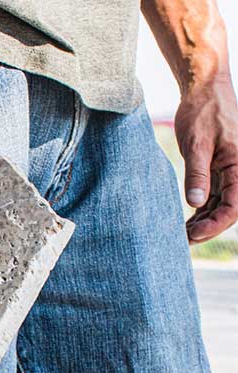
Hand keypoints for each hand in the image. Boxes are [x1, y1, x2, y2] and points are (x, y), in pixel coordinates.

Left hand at [175, 75, 237, 243]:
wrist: (204, 90)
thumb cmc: (202, 112)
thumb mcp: (196, 144)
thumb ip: (197, 174)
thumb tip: (196, 204)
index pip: (234, 206)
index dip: (214, 224)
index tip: (192, 235)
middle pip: (228, 210)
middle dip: (207, 228)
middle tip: (181, 242)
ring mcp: (230, 171)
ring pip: (221, 205)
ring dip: (203, 222)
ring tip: (180, 236)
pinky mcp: (219, 169)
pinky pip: (214, 196)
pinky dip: (201, 210)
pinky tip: (185, 222)